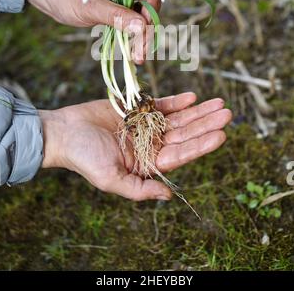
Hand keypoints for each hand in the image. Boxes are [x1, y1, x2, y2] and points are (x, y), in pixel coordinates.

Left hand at [28, 0, 159, 63]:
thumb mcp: (90, 7)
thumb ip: (116, 15)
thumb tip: (141, 27)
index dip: (150, 9)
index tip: (145, 31)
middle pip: (148, 3)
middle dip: (147, 29)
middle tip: (141, 53)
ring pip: (141, 14)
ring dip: (141, 36)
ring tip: (137, 57)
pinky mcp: (120, 4)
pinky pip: (132, 19)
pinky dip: (132, 35)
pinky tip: (132, 51)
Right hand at [41, 93, 231, 200]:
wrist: (65, 132)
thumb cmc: (84, 158)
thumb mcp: (111, 179)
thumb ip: (140, 189)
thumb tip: (169, 196)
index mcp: (148, 164)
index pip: (182, 154)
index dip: (202, 144)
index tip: (222, 134)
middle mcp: (151, 145)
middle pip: (185, 134)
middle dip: (206, 124)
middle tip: (228, 113)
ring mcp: (145, 126)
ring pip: (178, 119)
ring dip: (198, 111)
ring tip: (219, 103)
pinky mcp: (136, 109)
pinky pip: (161, 105)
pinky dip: (177, 101)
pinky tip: (193, 97)